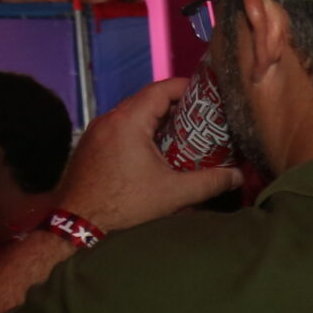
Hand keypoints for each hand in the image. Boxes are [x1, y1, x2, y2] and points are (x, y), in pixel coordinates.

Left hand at [52, 77, 240, 232]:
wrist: (75, 225)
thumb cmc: (123, 205)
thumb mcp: (173, 193)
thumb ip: (210, 182)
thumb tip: (238, 176)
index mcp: (128, 121)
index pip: (161, 89)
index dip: (187, 87)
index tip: (208, 94)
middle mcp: (109, 119)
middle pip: (147, 99)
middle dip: (176, 105)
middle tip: (202, 117)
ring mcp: (96, 132)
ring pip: (132, 114)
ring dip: (157, 120)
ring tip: (183, 134)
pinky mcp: (89, 146)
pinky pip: (119, 128)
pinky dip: (140, 131)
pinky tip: (155, 151)